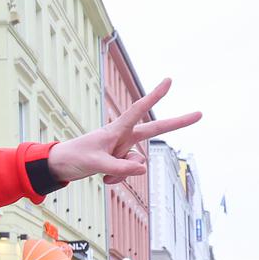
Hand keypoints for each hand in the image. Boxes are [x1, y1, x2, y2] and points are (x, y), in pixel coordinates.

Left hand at [47, 78, 200, 184]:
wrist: (58, 166)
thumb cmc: (74, 157)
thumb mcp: (96, 164)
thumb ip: (119, 168)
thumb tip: (142, 170)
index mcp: (115, 130)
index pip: (138, 110)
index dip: (154, 96)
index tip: (168, 81)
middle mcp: (122, 137)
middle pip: (153, 130)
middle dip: (176, 123)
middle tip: (200, 113)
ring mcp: (121, 149)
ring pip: (136, 163)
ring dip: (122, 173)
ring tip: (102, 172)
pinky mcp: (118, 161)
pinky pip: (127, 173)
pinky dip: (117, 179)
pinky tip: (103, 178)